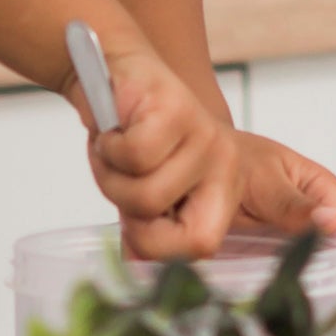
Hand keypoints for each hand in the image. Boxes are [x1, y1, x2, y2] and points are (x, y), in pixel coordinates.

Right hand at [87, 44, 245, 256]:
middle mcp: (227, 165)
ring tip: (115, 152)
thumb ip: (145, 231)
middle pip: (189, 236)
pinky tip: (113, 131)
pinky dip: (108, 148)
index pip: (203, 247)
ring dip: (113, 177)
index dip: (158, 246)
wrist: (112, 71)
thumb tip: (137, 264)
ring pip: (149, 196)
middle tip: (124, 185)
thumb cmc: (128, 134)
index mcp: (224, 190)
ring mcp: (207, 138)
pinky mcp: (179, 111)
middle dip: (138, 220)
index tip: (135, 222)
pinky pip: (135, 156)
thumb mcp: (141, 190)